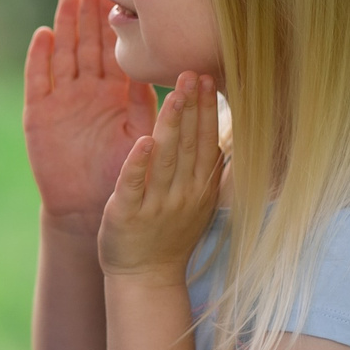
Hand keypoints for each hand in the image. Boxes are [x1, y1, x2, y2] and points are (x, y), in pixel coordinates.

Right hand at [25, 0, 155, 232]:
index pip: (114, 49)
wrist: (92, 210)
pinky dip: (40, 59)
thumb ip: (148, 102)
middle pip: (87, 44)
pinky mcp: (39, 116)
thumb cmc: (123, 175)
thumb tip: (173, 68)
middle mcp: (87, 92)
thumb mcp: (141, 133)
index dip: (114, 22)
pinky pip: (38, 82)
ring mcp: (62, 101)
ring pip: (64, 54)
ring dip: (66, 26)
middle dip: (90, 14)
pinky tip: (44, 35)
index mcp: (114, 94)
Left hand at [99, 73, 222, 281]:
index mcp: (199, 188)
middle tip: (193, 72)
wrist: (145, 278)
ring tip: (175, 93)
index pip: (206, 142)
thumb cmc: (169, 236)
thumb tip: (221, 136)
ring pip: (166, 158)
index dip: (208, 110)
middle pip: (190, 143)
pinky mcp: (128, 214)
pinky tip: (144, 140)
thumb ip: (206, 170)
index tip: (208, 78)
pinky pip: (134, 185)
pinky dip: (139, 163)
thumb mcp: (196, 202)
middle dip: (193, 106)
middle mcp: (182, 194)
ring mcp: (156, 204)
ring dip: (172, 124)